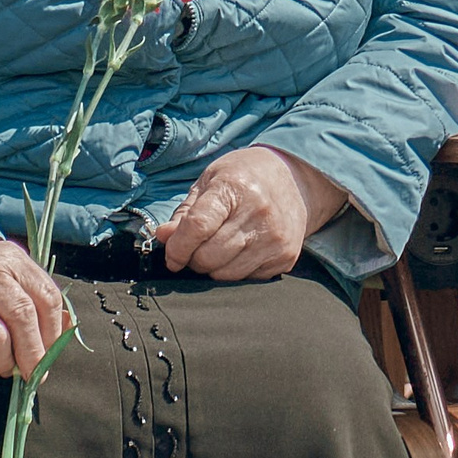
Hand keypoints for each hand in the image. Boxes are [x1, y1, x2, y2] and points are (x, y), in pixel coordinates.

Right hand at [0, 236, 71, 377]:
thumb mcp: (4, 272)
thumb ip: (33, 295)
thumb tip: (66, 329)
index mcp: (12, 259)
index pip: (47, 296)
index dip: (54, 329)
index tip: (52, 351)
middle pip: (24, 317)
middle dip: (34, 353)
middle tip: (35, 374)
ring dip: (5, 362)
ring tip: (4, 367)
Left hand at [154, 147, 346, 280]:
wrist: (295, 180)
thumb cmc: (245, 177)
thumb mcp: (210, 181)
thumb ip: (185, 212)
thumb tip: (163, 237)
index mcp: (234, 187)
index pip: (198, 227)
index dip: (178, 247)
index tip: (172, 256)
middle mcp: (258, 212)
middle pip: (209, 256)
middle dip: (194, 258)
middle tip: (197, 247)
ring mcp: (275, 238)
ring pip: (226, 274)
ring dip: (214, 268)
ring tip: (219, 248)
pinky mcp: (285, 257)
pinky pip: (247, 279)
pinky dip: (236, 270)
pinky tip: (241, 251)